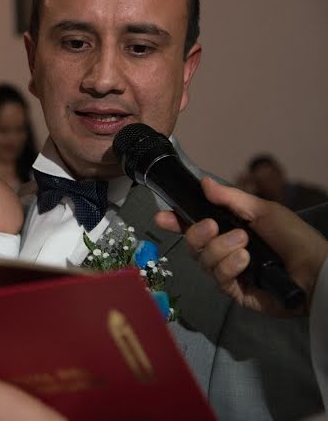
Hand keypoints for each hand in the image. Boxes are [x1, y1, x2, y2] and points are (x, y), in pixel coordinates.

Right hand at [155, 177, 327, 315]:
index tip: (162, 216)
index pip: (194, 225)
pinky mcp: (236, 292)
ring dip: (221, 250)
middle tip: (213, 226)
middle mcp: (224, 250)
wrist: (317, 270)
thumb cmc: (295, 238)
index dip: (175, 221)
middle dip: (197, 234)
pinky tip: (246, 261)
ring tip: (245, 245)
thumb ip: (231, 198)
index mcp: (229, 229)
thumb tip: (204, 182)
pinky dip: (230, 266)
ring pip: (203, 261)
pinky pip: (219, 278)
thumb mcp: (263, 210)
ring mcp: (229, 272)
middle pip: (192, 244)